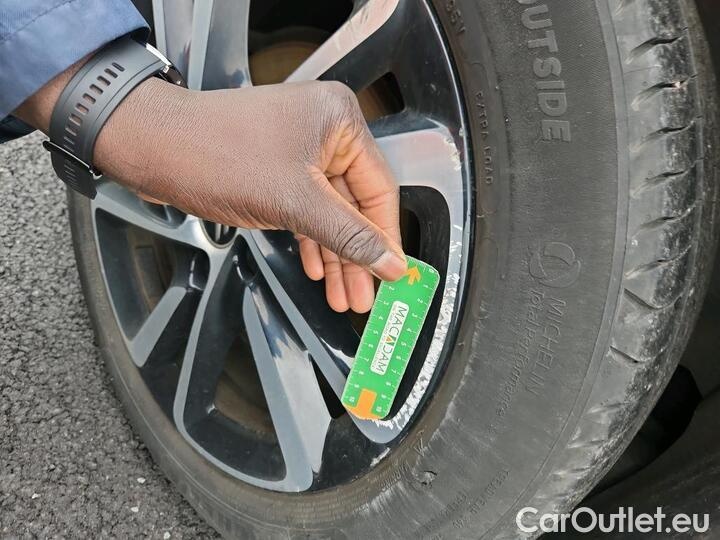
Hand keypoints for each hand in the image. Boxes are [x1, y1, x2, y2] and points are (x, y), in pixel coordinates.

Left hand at [94, 79, 406, 312]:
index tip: (395, 273)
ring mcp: (299, 149)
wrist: (152, 148)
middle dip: (357, 254)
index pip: (379, 188)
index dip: (386, 238)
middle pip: (355, 204)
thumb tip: (388, 261)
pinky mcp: (278, 168)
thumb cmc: (213, 153)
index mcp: (339, 120)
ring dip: (335, 254)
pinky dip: (311, 239)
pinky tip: (318, 267)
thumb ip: (347, 234)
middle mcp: (324, 130)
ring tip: (343, 294)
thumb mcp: (294, 202)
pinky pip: (307, 208)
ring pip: (330, 211)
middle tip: (365, 294)